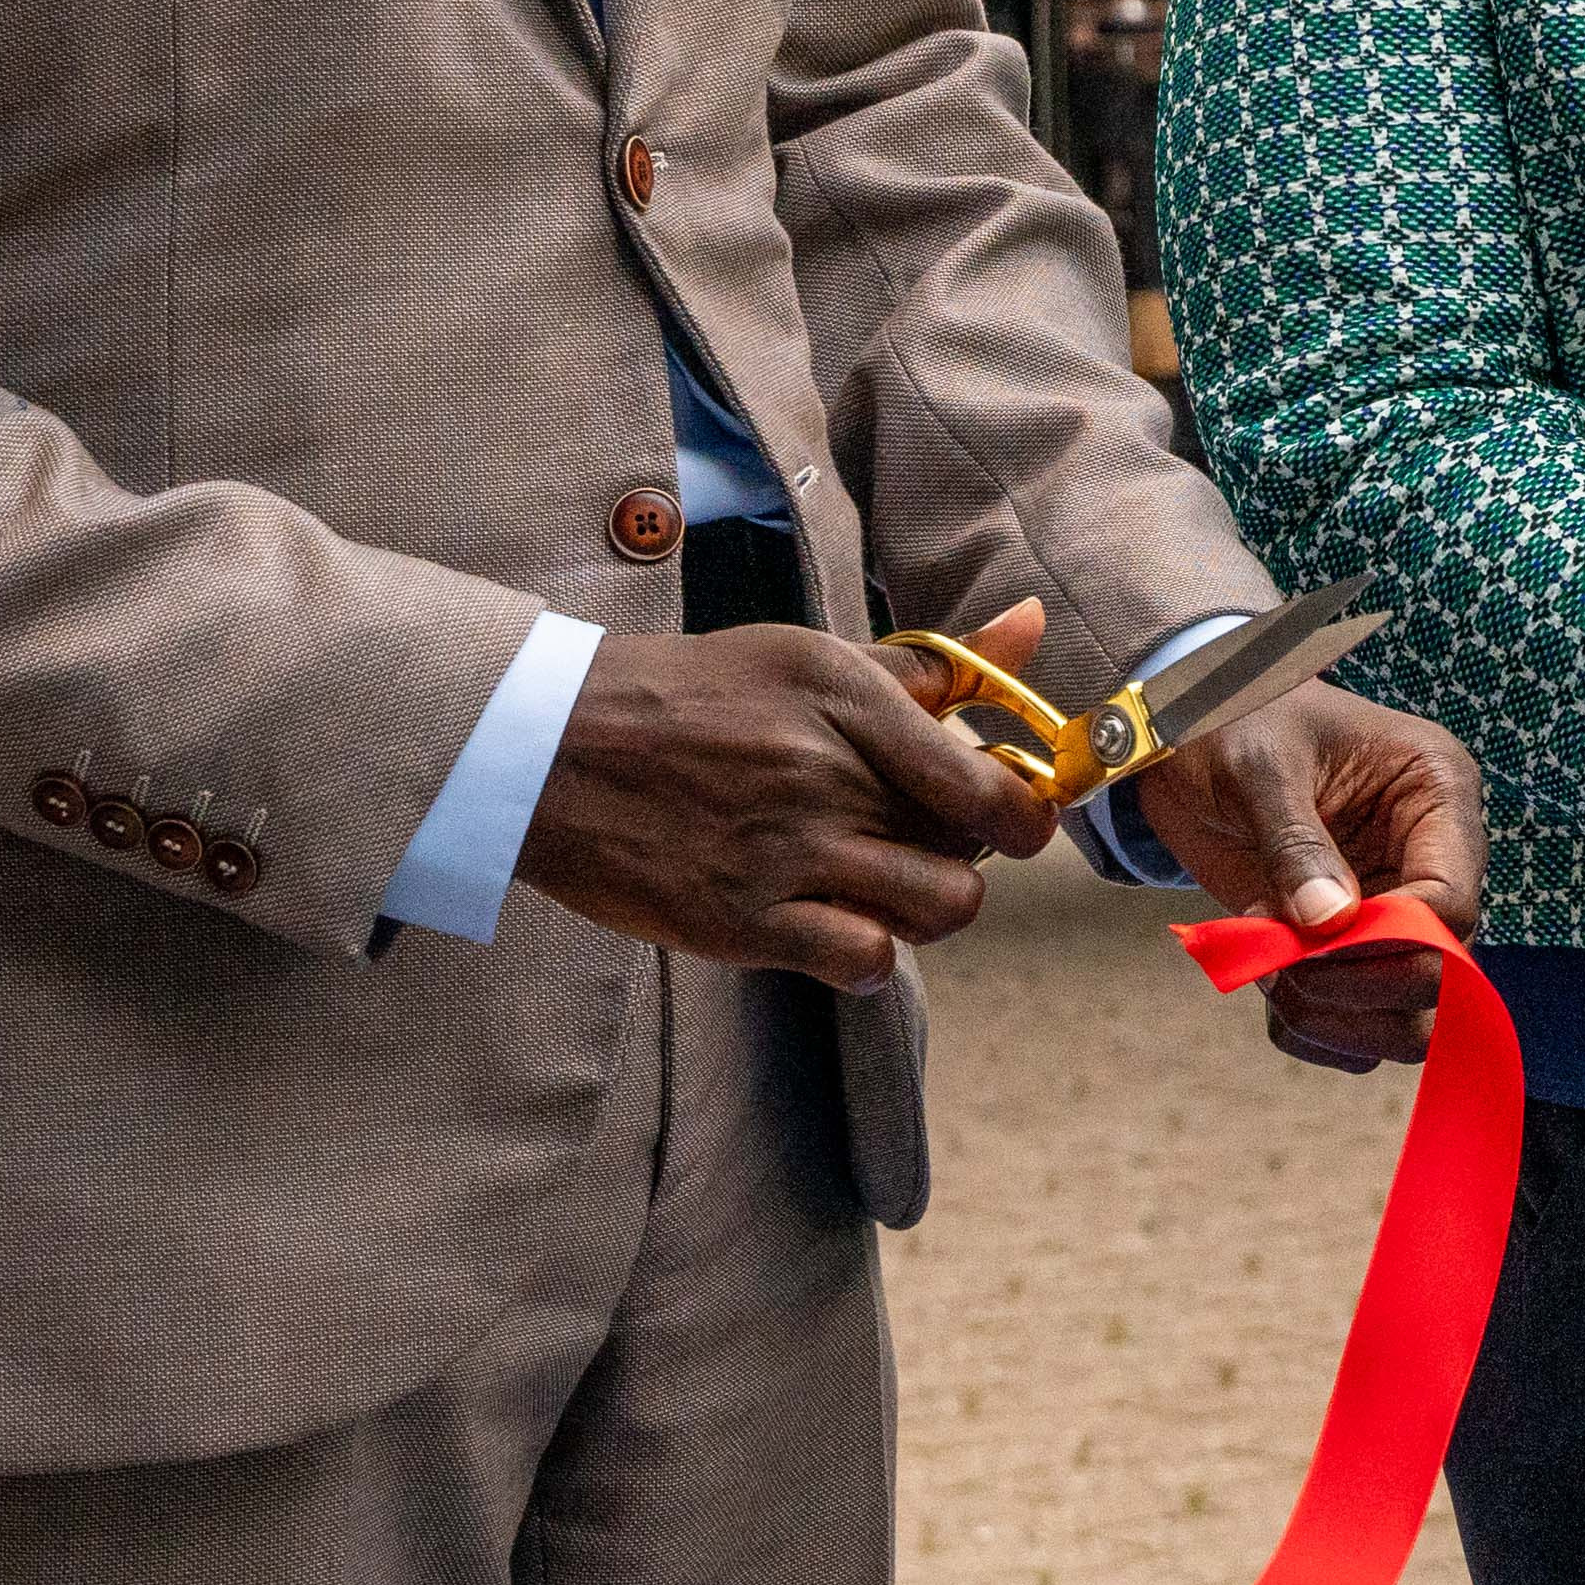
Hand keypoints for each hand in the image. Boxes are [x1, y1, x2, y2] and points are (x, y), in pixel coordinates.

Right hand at [522, 599, 1057, 991]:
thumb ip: (929, 664)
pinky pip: (863, 960)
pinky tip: (839, 928)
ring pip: (939, 906)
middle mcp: (828, 776)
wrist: (551, 749)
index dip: (1024, 810)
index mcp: (850, 701)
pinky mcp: (743, 919)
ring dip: (928, 904)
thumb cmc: (690, 696)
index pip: (992, 782)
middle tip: (916, 835)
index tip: (1009, 813)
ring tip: (884, 882)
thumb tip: (1034, 624)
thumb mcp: (810, 658)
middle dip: (963, 847)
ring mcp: (786, 852)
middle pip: (969, 844)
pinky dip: (868, 956)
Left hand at [1124, 661, 1487, 1073]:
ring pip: (1410, 1017)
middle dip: (1360, 989)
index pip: (1451, 903)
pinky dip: (1313, 1031)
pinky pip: (1357, 1025)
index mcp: (1435, 796)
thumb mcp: (1259, 766)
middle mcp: (1429, 861)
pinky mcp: (1349, 949)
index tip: (1311, 943)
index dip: (1392, 943)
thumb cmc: (1235, 720)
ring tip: (1269, 977)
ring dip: (1338, 1021)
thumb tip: (1329, 924)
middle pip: (1443, 974)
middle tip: (1281, 969)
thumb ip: (1295, 843)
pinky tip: (1267, 988)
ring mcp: (1392, 911)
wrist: (1191, 730)